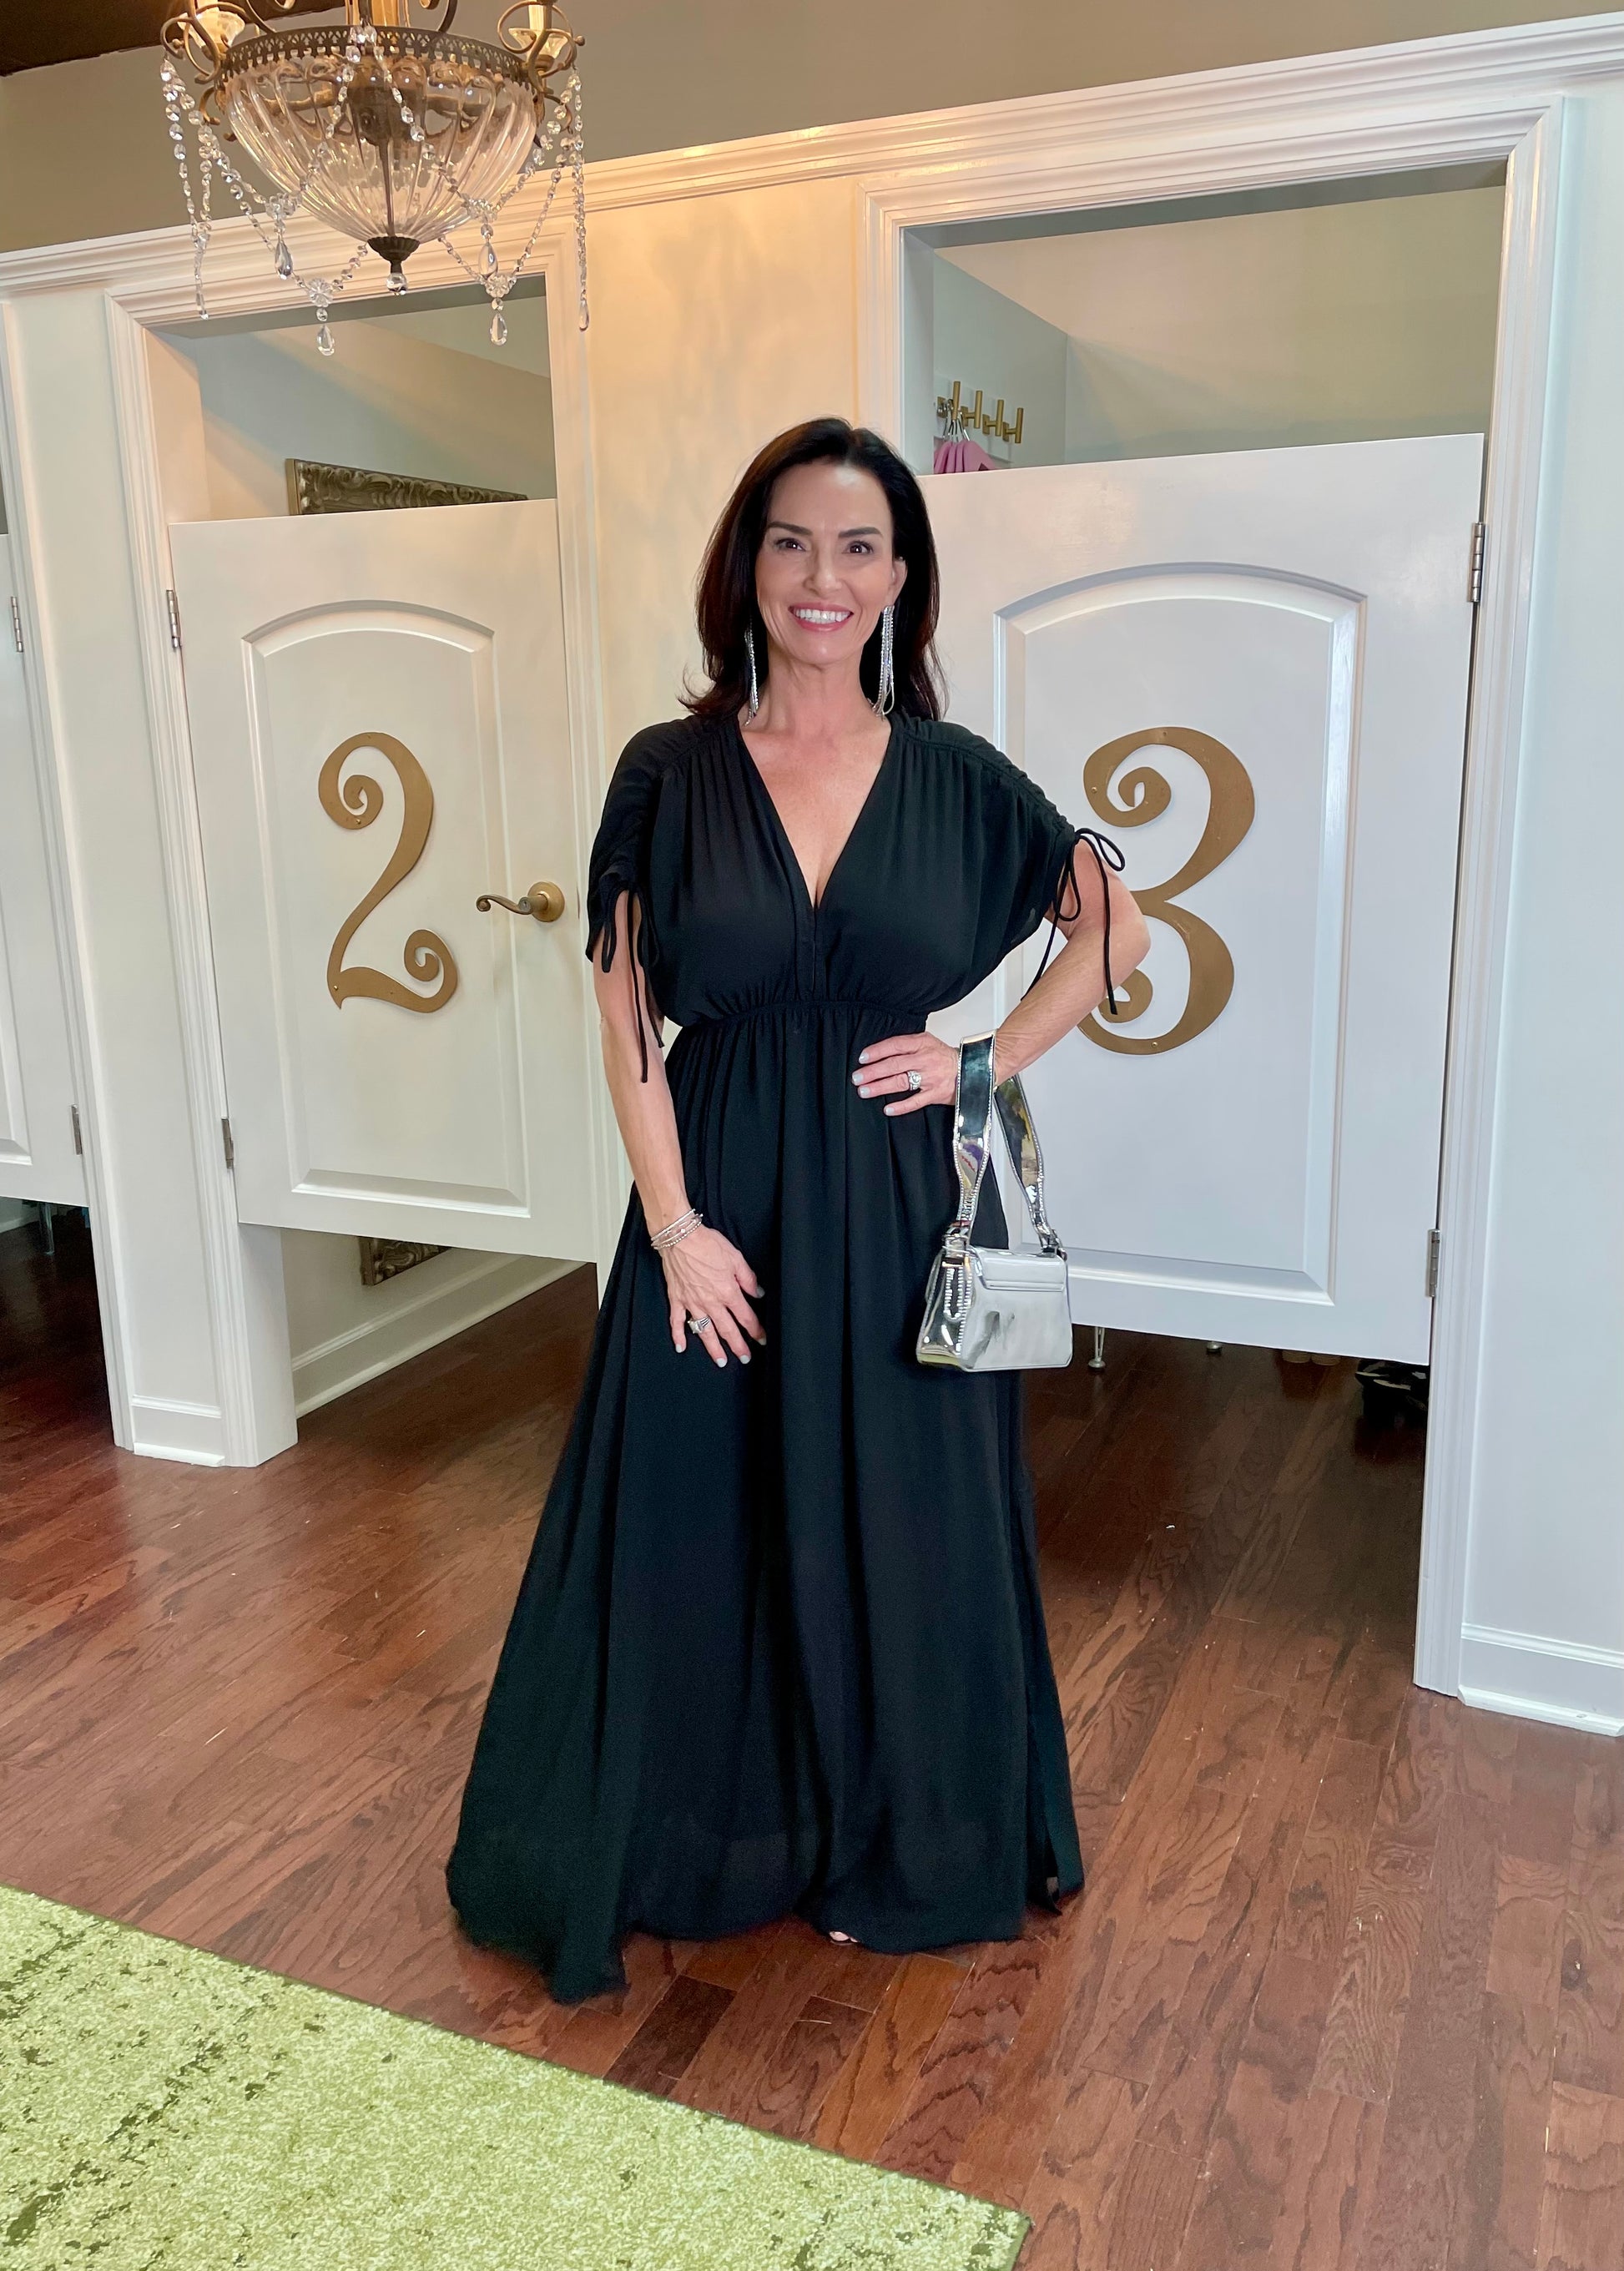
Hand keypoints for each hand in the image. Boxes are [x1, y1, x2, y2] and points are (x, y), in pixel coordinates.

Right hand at [659, 1223, 766, 1366]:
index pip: (745, 1317)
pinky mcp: (677, 1299)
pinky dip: (678, 1335)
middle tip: (745, 1358)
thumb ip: (748, 1278)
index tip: (762, 1339)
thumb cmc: (708, 1244)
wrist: (679, 1236)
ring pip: (704, 1331)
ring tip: (721, 1362)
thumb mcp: (736, 1257)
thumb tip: (758, 1294)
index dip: (755, 1330)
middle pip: (727, 1330)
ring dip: (713, 1348)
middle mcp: (711, 1302)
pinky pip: (677, 1321)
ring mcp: (692, 1302)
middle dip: (738, 1346)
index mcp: (728, 1291)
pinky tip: (681, 1348)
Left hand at [849, 1030, 959, 1115]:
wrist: (972, 1069)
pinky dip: (901, 1106)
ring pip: (901, 1082)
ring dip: (880, 1087)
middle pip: (894, 1064)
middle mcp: (925, 1059)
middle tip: (857, 1078)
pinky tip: (888, 1109)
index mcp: (922, 1043)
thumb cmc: (944, 1057)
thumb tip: (880, 1052)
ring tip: (864, 1091)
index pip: (895, 1045)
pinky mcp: (936, 1094)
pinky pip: (915, 1101)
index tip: (862, 1058)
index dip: (877, 1051)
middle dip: (872, 1072)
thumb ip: (907, 1045)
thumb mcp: (928, 1042)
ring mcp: (930, 1078)